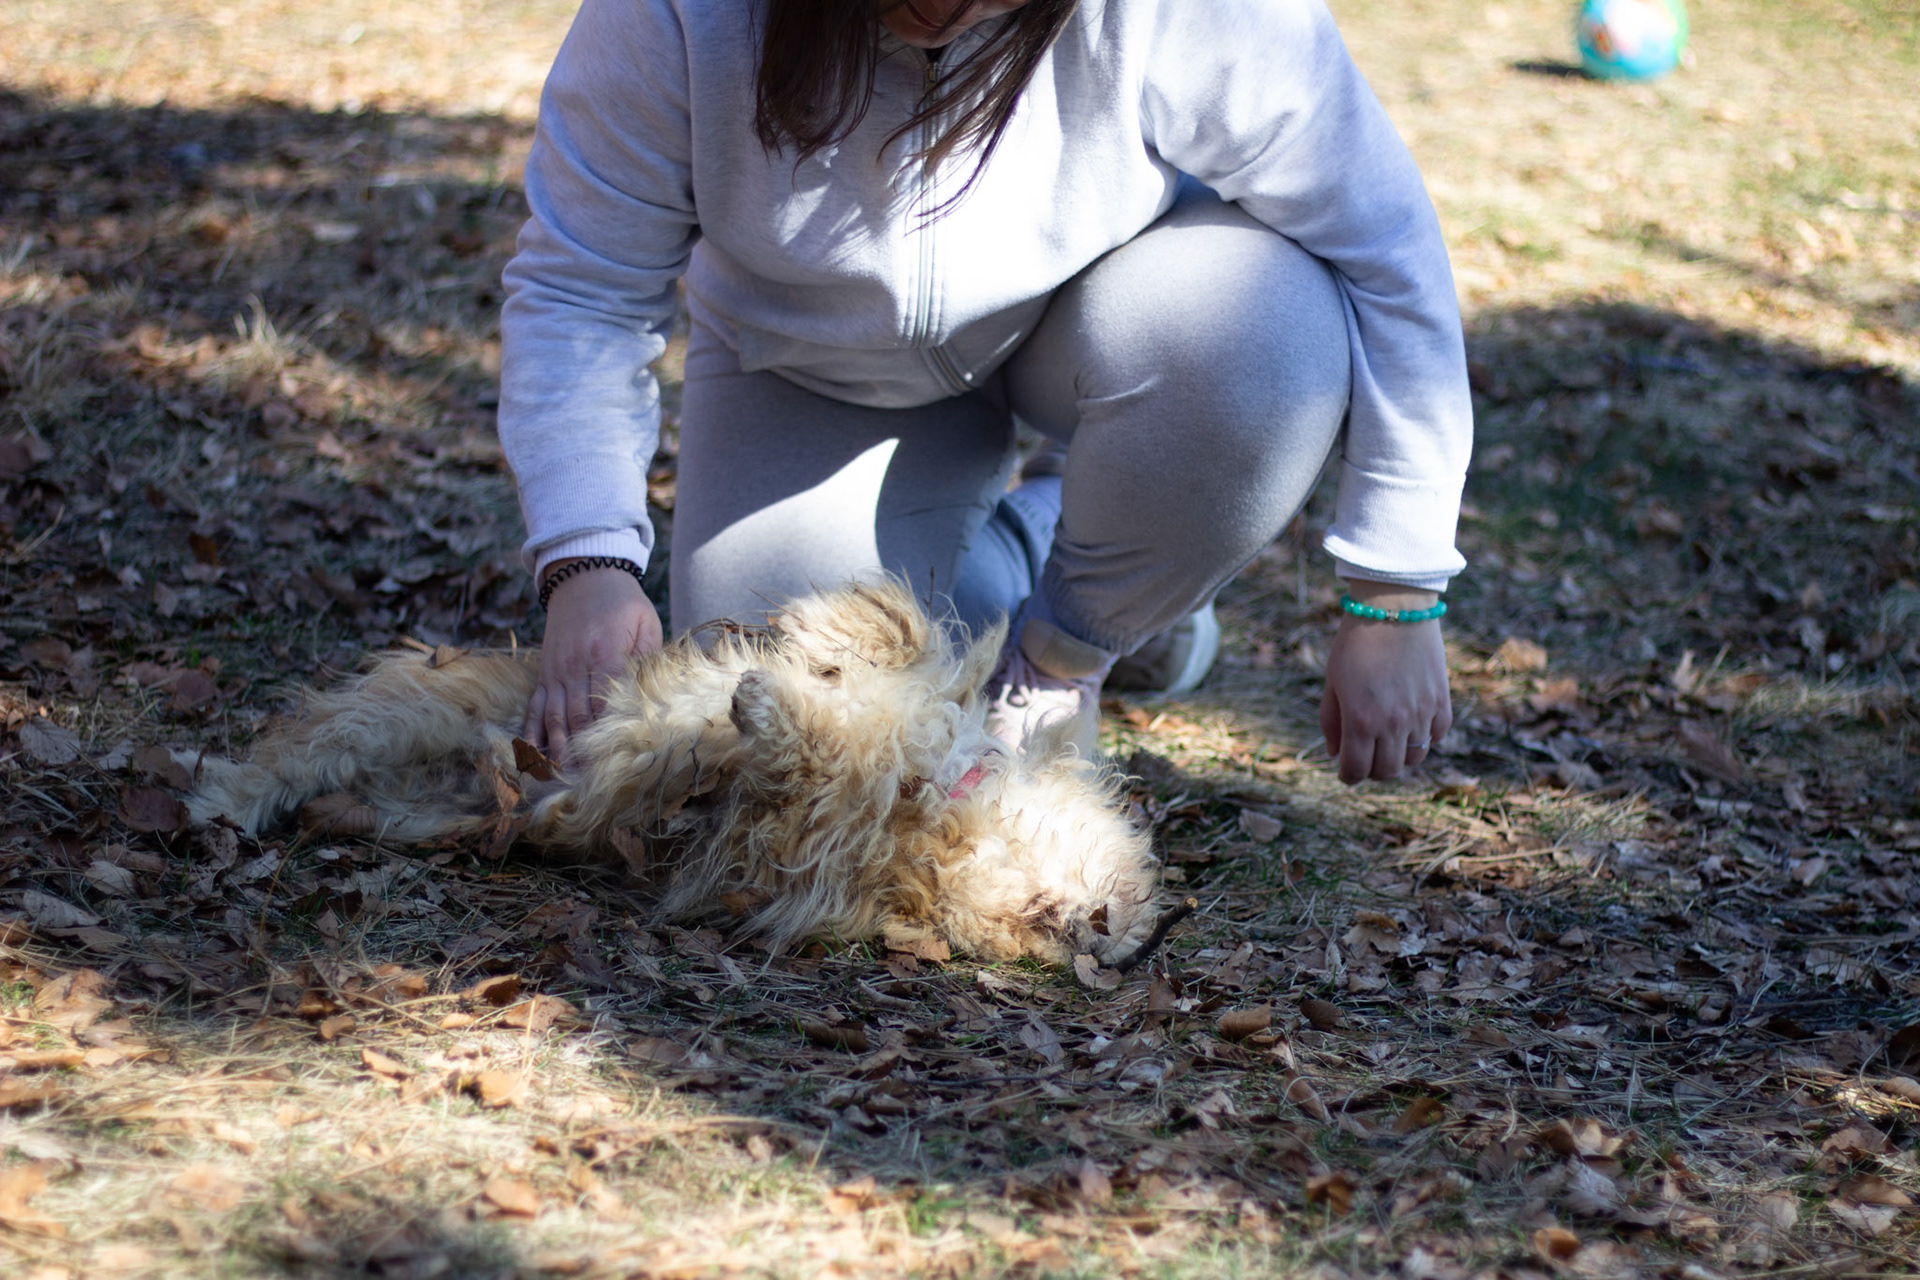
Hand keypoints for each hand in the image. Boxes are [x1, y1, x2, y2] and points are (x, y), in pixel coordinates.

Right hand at [526, 563, 662, 760]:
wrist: (583, 573)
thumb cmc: (622, 601)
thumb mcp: (646, 623)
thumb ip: (647, 660)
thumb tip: (654, 697)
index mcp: (604, 654)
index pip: (603, 703)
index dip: (605, 734)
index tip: (611, 762)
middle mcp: (575, 665)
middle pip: (575, 716)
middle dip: (581, 752)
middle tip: (587, 783)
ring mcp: (556, 669)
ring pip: (553, 715)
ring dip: (557, 748)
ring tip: (562, 777)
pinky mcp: (546, 670)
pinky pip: (535, 704)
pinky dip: (533, 729)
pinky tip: (533, 752)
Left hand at [1317, 581, 1451, 784]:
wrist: (1394, 609)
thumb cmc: (1355, 644)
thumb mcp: (1333, 682)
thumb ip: (1331, 722)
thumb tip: (1336, 754)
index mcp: (1360, 721)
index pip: (1357, 770)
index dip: (1348, 776)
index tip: (1346, 772)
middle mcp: (1393, 723)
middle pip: (1387, 771)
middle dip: (1372, 770)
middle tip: (1366, 757)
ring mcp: (1421, 713)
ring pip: (1414, 758)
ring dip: (1399, 756)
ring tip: (1388, 741)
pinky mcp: (1441, 701)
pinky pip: (1437, 735)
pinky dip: (1425, 737)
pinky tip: (1411, 723)